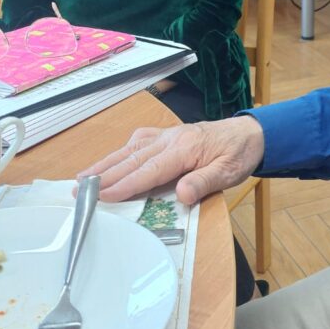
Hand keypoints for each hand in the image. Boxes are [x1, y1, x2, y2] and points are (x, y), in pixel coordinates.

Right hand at [77, 115, 264, 204]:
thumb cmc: (239, 154)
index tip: (102, 195)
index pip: (149, 170)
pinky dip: (122, 151)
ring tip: (83, 177)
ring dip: (107, 162)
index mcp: (185, 148)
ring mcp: (168, 134)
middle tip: (79, 189)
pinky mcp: (169, 134)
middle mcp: (171, 138)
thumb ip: (204, 182)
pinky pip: (140, 141)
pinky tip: (113, 159)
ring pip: (131, 148)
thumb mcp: (229, 172)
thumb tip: (181, 194)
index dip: (125, 184)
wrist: (251, 133)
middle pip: (133, 158)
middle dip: (104, 174)